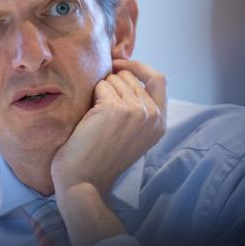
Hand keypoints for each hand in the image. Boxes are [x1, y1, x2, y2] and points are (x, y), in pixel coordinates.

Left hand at [50, 59, 166, 195]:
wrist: (84, 180)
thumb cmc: (100, 156)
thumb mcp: (132, 131)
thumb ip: (139, 106)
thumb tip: (124, 70)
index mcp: (160, 122)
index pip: (159, 78)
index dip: (139, 67)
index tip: (120, 65)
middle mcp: (153, 115)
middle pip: (131, 76)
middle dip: (111, 84)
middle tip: (100, 109)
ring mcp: (136, 111)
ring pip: (114, 79)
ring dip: (101, 91)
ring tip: (96, 119)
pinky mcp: (116, 108)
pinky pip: (101, 86)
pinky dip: (91, 96)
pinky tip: (90, 119)